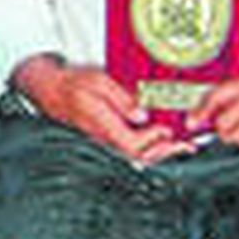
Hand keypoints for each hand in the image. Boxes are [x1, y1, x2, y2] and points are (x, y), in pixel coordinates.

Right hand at [14, 55, 189, 164]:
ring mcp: (107, 140)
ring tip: (181, 145)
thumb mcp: (97, 80)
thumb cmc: (72, 83)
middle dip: (166, 153)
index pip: (135, 144)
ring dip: (161, 153)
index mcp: (103, 124)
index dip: (155, 139)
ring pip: (138, 157)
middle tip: (187, 145)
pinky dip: (151, 148)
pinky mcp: (108, 138)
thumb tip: (142, 115)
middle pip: (141, 157)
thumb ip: (120, 98)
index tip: (167, 127)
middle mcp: (106, 138)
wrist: (51, 90)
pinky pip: (133, 150)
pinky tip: (162, 141)